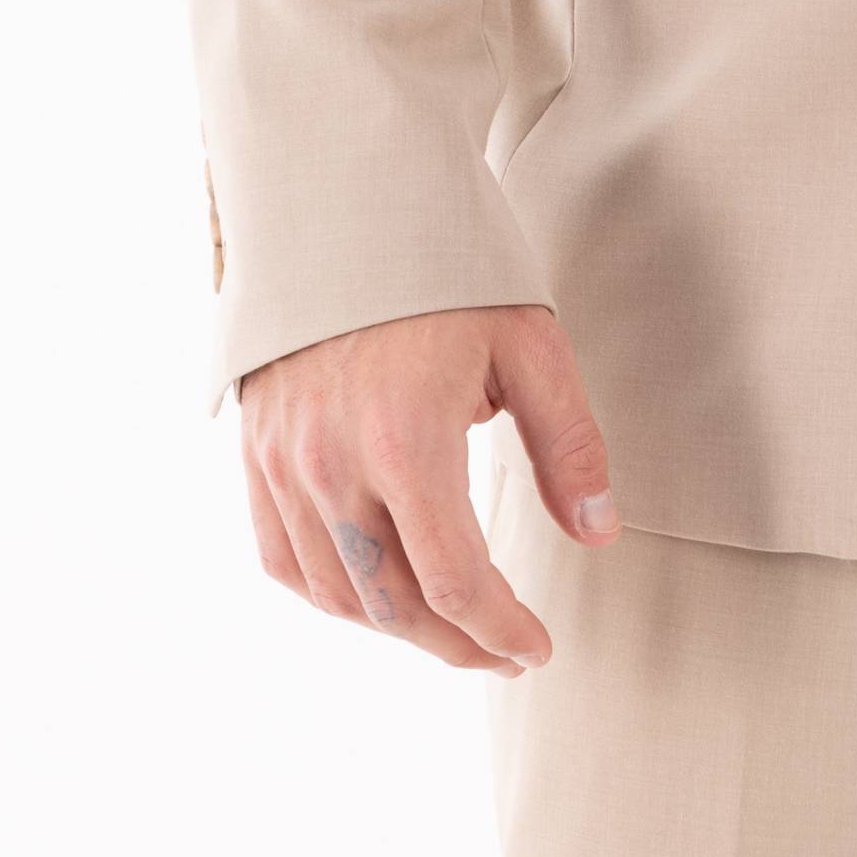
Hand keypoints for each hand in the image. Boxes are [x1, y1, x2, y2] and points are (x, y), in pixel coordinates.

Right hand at [239, 303, 617, 673]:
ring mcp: (284, 462)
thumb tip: (599, 534)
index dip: (501, 631)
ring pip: (335, 593)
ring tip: (451, 625)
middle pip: (393, 605)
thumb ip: (568, 443)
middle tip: (503, 651)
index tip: (535, 647)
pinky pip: (282, 558)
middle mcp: (333, 463)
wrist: (346, 205)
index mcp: (407, 439)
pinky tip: (372, 593)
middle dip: (456, 644)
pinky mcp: (257, 452)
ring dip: (396, 627)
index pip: (455, 582)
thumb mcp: (529, 342)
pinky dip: (329, 593)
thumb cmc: (447, 272)